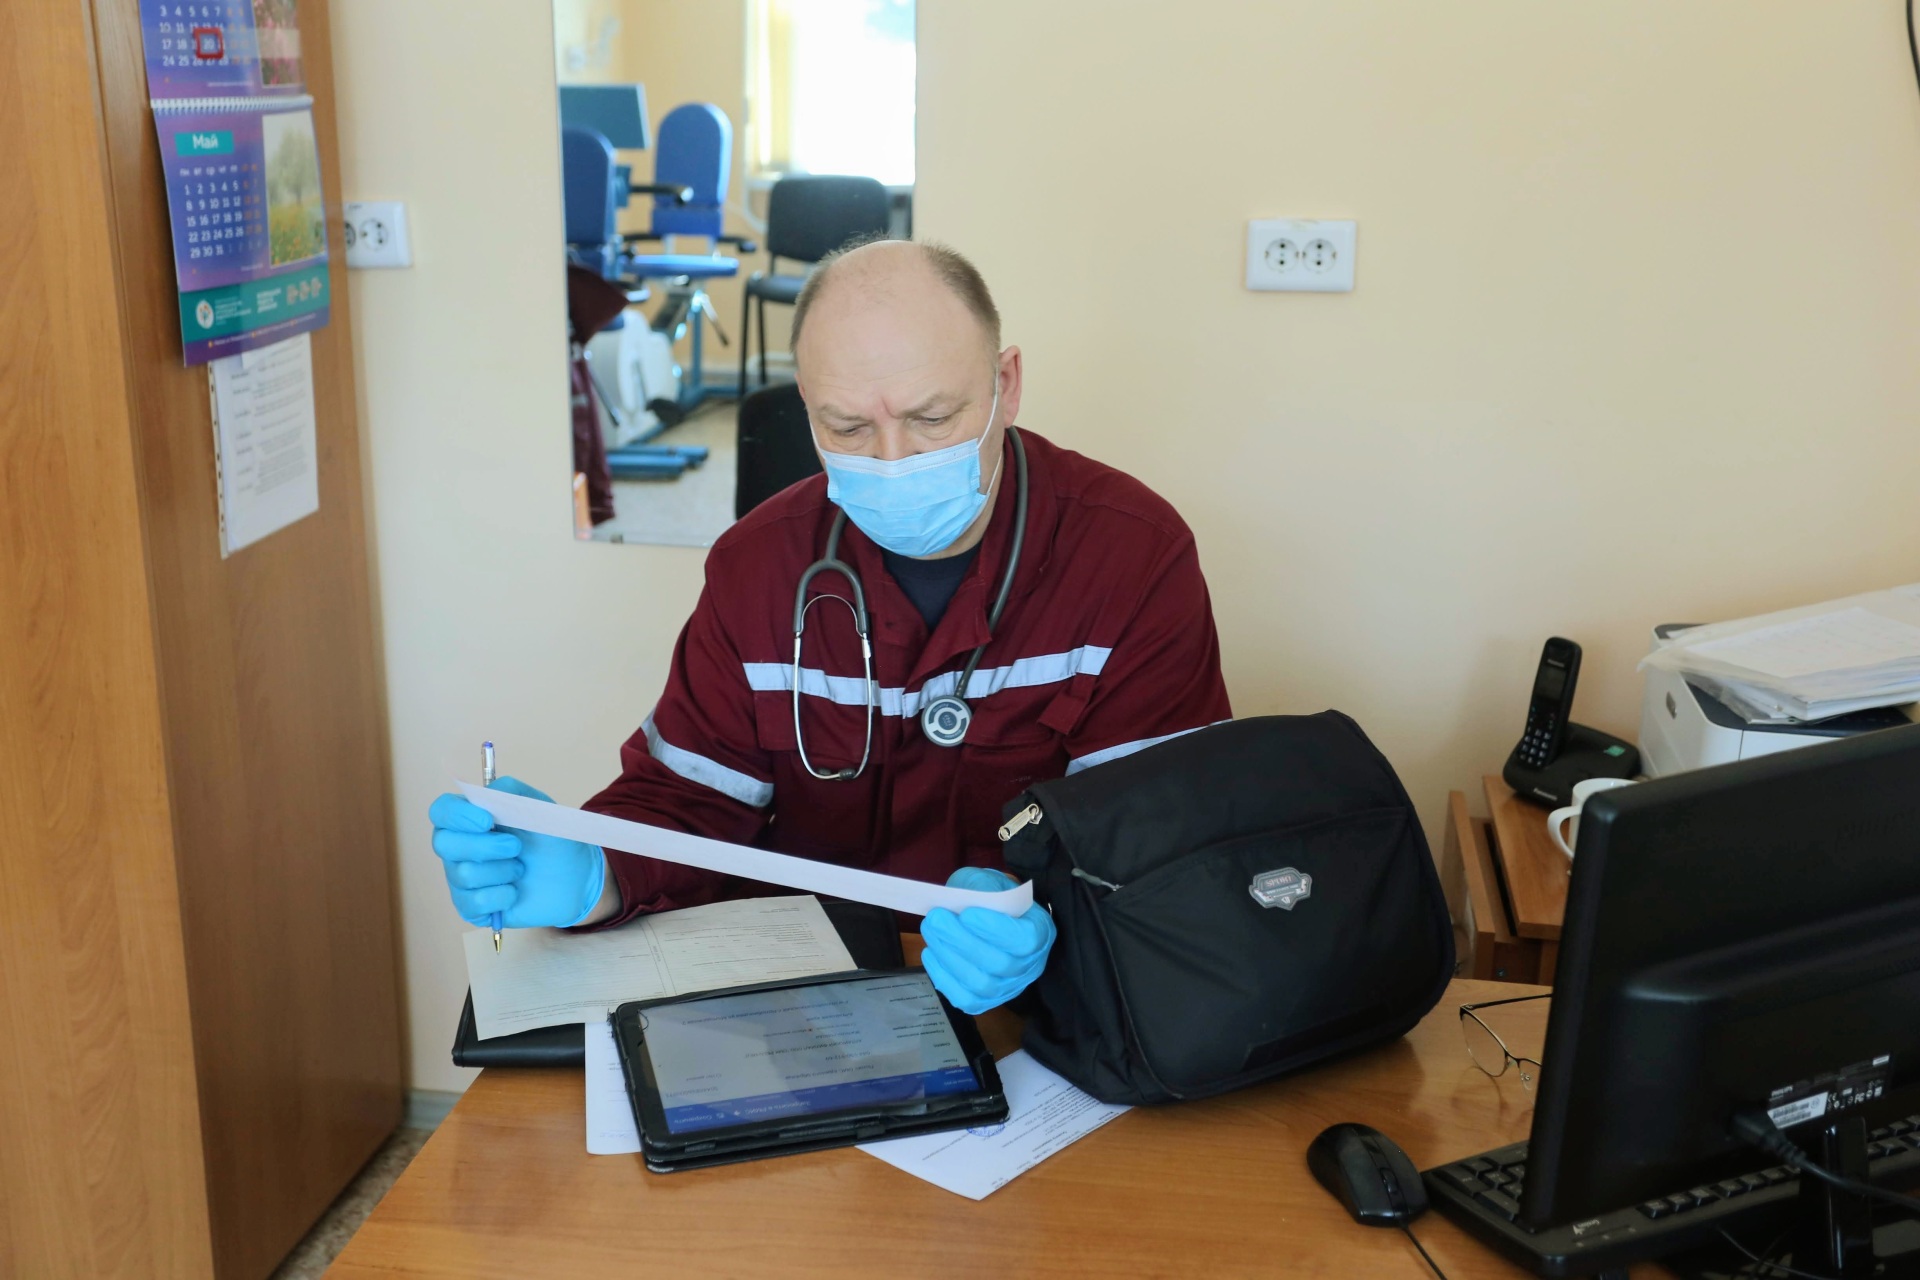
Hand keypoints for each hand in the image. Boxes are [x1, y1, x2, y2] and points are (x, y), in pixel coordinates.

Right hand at [428, 777, 606, 927]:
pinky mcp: (470, 906)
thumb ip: (511, 792)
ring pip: (463, 874)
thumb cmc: (551, 840)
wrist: (574, 877)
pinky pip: (474, 902)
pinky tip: (515, 892)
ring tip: (521, 870)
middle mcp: (459, 847)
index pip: (441, 811)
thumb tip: (483, 793)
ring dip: (502, 871)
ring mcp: (462, 878)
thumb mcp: (538, 807)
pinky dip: (502, 896)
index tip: (488, 821)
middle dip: (485, 846)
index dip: (458, 815)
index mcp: (470, 819)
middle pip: (444, 844)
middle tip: (516, 847)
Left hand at [920, 867, 1054, 1014]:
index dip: (995, 929)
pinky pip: (965, 999)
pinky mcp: (986, 1001)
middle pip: (999, 964)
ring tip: (930, 930)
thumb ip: (982, 890)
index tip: (967, 913)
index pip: (1024, 940)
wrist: (987, 916)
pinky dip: (944, 977)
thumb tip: (962, 904)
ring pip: (981, 984)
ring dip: (949, 957)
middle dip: (962, 941)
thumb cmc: (990, 897)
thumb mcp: (990, 882)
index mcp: (1040, 931)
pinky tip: (931, 953)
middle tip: (935, 918)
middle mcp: (1030, 965)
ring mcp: (1009, 987)